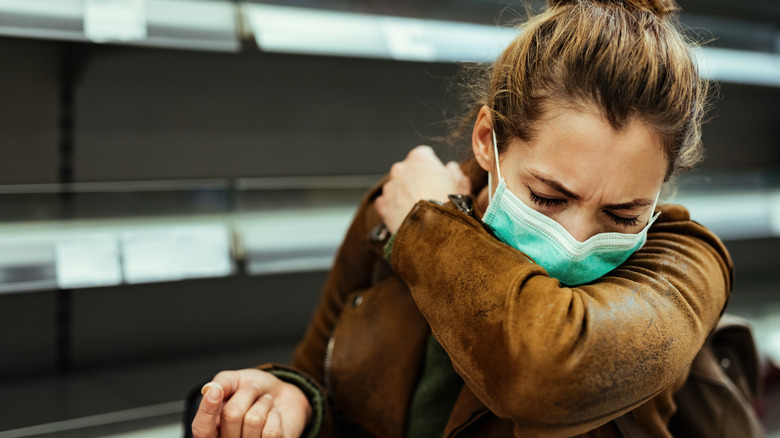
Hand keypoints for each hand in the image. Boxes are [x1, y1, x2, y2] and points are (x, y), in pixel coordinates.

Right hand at [191, 368, 310, 437]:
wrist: (282, 395)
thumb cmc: (256, 391)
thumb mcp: (236, 380)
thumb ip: (222, 383)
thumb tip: (208, 389)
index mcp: (212, 427)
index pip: (201, 429)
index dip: (207, 411)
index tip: (216, 392)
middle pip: (232, 415)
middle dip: (247, 393)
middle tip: (254, 391)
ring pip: (254, 420)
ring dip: (263, 403)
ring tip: (265, 403)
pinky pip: (271, 431)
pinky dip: (275, 416)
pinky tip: (273, 416)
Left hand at [375, 145, 470, 232]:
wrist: (434, 233)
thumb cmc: (450, 208)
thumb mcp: (462, 186)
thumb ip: (455, 172)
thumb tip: (452, 168)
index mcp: (420, 158)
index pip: (424, 155)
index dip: (431, 167)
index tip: (436, 177)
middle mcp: (401, 168)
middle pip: (407, 171)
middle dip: (416, 180)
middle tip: (429, 195)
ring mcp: (389, 187)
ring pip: (396, 187)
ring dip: (404, 194)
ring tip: (418, 210)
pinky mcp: (382, 205)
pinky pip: (386, 204)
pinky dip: (393, 209)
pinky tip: (406, 217)